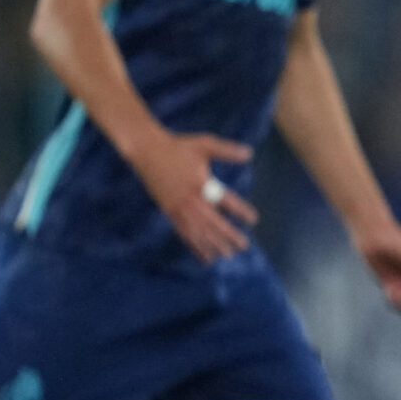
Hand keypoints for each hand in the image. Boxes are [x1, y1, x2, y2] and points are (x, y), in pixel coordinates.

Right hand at [128, 132, 257, 262]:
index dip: (240, 211)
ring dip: (212, 244)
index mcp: (199, 183)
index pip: (224, 200)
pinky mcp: (168, 211)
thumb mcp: (204, 144)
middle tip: (243, 246)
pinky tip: (204, 255)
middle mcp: (188, 198)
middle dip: (228, 235)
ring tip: (226, 255)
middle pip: (211, 221)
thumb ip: (226, 150)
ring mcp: (177, 207)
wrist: (147, 151)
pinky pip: (183, 231)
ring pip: (197, 230)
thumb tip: (249, 153)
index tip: (253, 220)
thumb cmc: (178, 146)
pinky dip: (194, 244)